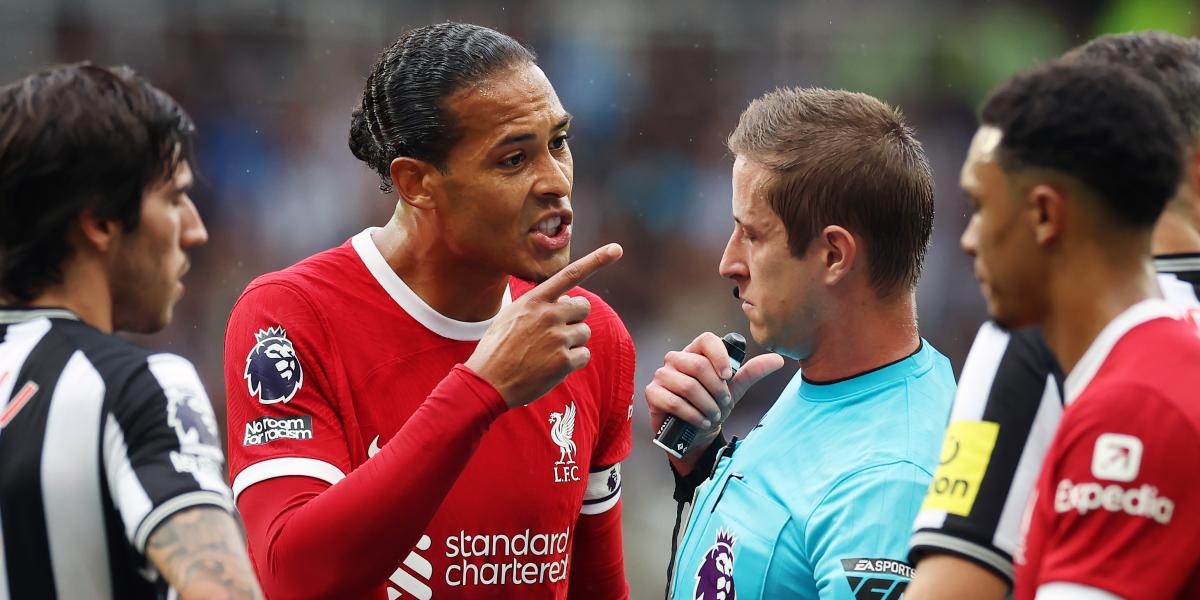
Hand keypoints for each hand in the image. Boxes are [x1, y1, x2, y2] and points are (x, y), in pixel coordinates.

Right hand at [466, 244, 622, 407]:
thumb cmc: (498, 348)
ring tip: (548, 351)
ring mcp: (558, 338)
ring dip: (572, 342)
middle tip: (558, 330)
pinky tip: (552, 366)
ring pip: (584, 332)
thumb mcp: (511, 315)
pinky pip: (584, 355)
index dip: (596, 260)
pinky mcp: (564, 361)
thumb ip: (539, 304)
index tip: (616, 249)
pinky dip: (573, 361)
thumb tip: (567, 301)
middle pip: (584, 307)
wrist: (488, 381)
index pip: (570, 274)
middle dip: (576, 317)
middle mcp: (549, 315)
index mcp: (535, 300)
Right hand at [645, 331, 783, 472]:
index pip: (706, 339)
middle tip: (723, 405)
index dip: (719, 356)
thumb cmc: (712, 405)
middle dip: (716, 390)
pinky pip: (673, 402)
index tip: (728, 377)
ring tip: (713, 416)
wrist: (697, 434)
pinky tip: (701, 422)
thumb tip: (778, 359)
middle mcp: (676, 359)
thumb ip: (752, 373)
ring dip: (706, 406)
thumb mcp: (734, 389)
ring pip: (687, 386)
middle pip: (697, 365)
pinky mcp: (652, 393)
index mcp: (696, 352)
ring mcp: (662, 375)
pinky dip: (692, 415)